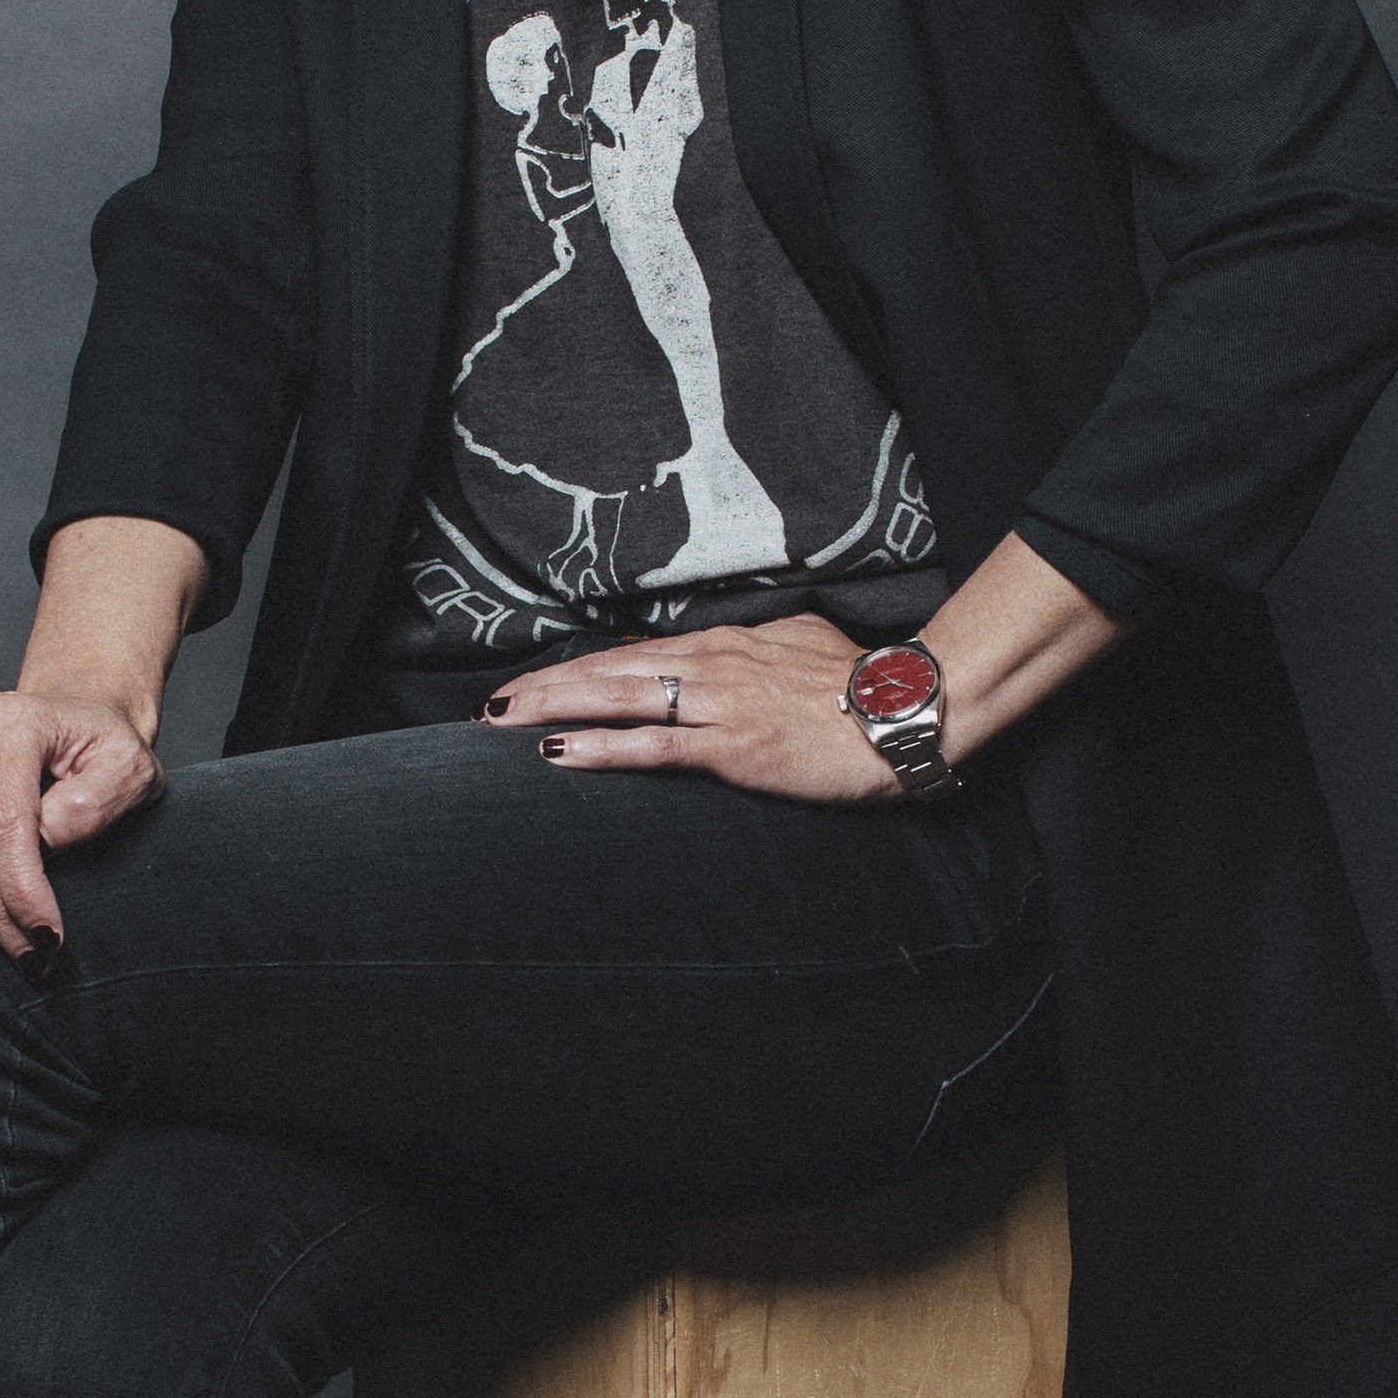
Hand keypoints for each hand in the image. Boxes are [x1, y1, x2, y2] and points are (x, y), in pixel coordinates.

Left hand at [477, 615, 903, 804]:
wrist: (905, 712)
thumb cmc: (860, 683)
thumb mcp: (800, 646)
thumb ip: (756, 650)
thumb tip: (732, 650)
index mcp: (724, 644)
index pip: (633, 654)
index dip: (579, 669)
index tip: (536, 683)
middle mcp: (710, 664)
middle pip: (609, 670)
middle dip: (545, 686)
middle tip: (492, 702)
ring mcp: (718, 703)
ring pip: (617, 699)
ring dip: (554, 709)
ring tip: (502, 721)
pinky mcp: (732, 746)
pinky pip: (652, 746)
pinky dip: (601, 747)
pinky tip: (561, 753)